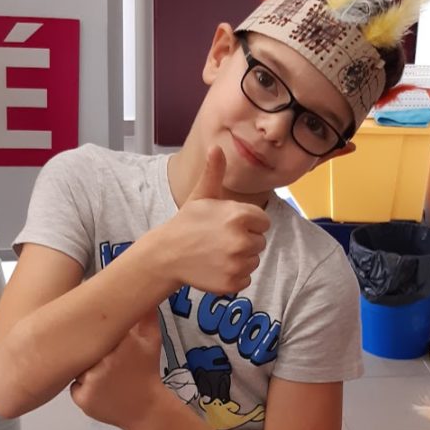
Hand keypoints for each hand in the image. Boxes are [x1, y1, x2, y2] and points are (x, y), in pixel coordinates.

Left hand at [70, 311, 169, 429]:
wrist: (148, 409)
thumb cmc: (147, 372)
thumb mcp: (152, 341)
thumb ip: (147, 315)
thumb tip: (145, 292)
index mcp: (120, 343)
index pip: (92, 327)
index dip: (91, 328)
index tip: (99, 335)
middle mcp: (104, 361)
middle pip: (81, 344)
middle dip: (87, 349)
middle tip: (104, 358)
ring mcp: (91, 381)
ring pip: (74, 364)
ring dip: (83, 367)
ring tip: (104, 376)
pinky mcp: (82, 398)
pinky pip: (72, 385)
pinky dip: (82, 387)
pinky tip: (99, 390)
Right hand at [163, 146, 269, 292]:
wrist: (167, 255)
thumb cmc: (187, 223)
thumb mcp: (202, 196)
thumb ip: (215, 173)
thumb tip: (216, 147)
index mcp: (240, 215)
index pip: (263, 222)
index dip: (248, 223)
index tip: (227, 225)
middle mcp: (241, 240)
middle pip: (260, 242)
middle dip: (244, 241)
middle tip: (219, 240)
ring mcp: (237, 263)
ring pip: (253, 261)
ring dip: (240, 259)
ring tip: (217, 254)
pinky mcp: (232, 283)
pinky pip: (245, 279)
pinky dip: (234, 276)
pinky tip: (216, 268)